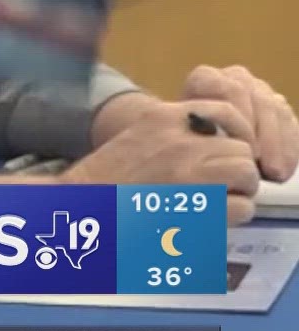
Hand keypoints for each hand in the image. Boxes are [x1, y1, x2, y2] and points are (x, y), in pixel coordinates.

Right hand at [65, 98, 259, 224]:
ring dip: (239, 190)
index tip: (230, 150)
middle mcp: (181, 139)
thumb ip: (174, 133)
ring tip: (218, 201)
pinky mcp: (199, 204)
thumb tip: (215, 141)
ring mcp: (191, 171)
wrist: (83, 207)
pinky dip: (233, 216)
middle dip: (237, 168)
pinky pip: (243, 206)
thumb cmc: (105, 179)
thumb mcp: (138, 137)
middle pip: (241, 148)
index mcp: (163, 118)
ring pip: (247, 174)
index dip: (238, 133)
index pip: (227, 112)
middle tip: (221, 184)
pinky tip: (212, 219)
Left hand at [182, 65, 298, 181]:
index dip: (238, 116)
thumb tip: (216, 141)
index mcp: (206, 79)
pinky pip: (290, 125)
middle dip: (262, 135)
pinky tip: (283, 172)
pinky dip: (288, 150)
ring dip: (277, 146)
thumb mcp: (184, 136)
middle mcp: (235, 79)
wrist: (200, 148)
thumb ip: (197, 134)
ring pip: (277, 112)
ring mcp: (260, 91)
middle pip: (257, 100)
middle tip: (260, 163)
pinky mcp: (278, 109)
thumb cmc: (185, 143)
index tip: (241, 145)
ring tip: (273, 174)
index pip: (229, 89)